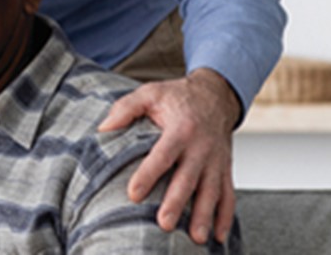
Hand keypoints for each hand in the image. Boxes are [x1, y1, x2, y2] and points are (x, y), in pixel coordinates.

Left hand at [98, 68, 240, 244]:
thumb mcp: (150, 93)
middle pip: (188, 178)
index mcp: (181, 129)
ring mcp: (216, 160)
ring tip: (195, 238)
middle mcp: (202, 147)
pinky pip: (228, 195)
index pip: (163, 155)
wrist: (216, 95)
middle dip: (177, 203)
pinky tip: (218, 236)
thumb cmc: (178, 96)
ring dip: (204, 216)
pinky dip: (225, 216)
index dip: (149, 174)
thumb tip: (103, 129)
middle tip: (164, 224)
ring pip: (211, 192)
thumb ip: (125, 108)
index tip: (133, 194)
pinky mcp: (225, 169)